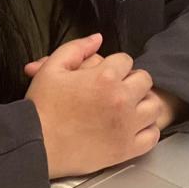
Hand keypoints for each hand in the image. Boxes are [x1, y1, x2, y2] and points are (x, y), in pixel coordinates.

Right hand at [25, 34, 161, 178]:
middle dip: (131, 81)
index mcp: (105, 77)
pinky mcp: (126, 149)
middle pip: (144, 80)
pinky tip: (133, 127)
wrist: (35, 145)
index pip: (126, 60)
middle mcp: (121, 100)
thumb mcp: (52, 68)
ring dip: (143, 103)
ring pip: (154, 106)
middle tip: (117, 89)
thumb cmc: (41, 107)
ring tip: (128, 107)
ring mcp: (126, 126)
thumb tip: (97, 38)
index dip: (115, 65)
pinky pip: (152, 136)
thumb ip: (77, 48)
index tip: (105, 74)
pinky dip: (147, 130)